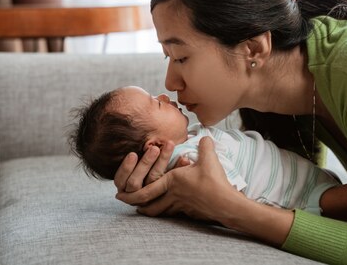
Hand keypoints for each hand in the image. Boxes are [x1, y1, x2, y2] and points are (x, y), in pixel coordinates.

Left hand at [116, 137, 241, 220]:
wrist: (227, 205)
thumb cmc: (215, 182)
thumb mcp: (209, 159)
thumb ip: (204, 145)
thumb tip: (205, 135)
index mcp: (172, 181)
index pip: (146, 190)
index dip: (131, 194)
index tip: (119, 195)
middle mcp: (172, 195)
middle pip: (147, 204)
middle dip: (135, 203)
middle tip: (125, 202)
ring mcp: (179, 205)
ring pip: (158, 210)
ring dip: (148, 209)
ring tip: (141, 207)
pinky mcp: (188, 212)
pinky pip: (171, 212)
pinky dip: (164, 211)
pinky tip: (165, 209)